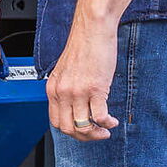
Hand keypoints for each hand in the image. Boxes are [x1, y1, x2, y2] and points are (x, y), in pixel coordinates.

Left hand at [46, 24, 120, 140]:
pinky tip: (112, 121)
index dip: (70, 131)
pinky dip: (107, 123)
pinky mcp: (95, 89)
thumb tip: (75, 107)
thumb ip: (67, 89)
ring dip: (97, 134)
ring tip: (106, 129)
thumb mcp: (66, 71)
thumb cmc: (83, 46)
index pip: (55, 122)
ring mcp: (78, 92)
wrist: (92, 29)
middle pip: (68, 129)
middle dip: (84, 137)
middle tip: (96, 134)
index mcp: (53, 88)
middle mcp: (62, 92)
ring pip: (83, 127)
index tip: (82, 130)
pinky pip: (99, 117)